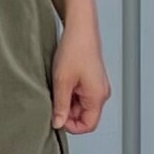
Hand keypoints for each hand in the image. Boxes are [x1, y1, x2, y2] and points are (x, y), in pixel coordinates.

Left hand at [50, 20, 110, 134]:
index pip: (88, 125)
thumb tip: (58, 123)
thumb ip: (60, 106)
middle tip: (53, 102)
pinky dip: (69, 93)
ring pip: (81, 106)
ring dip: (67, 102)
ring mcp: (97, 86)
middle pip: (84, 116)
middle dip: (67, 113)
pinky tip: (61, 83)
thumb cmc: (75, 49)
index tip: (56, 119)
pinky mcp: (91, 80)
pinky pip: (81, 95)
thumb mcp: (62, 82)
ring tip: (57, 89)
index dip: (71, 126)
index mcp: (98, 96)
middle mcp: (101, 93)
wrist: (80, 27)